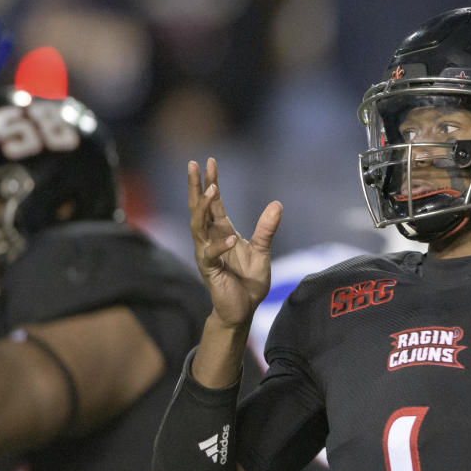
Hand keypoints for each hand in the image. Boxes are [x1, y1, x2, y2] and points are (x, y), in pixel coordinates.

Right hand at [188, 158, 281, 327]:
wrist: (243, 309)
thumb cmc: (249, 280)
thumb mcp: (262, 250)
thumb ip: (266, 228)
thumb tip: (277, 204)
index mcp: (221, 231)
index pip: (213, 203)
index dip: (210, 182)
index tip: (209, 161)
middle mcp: (210, 239)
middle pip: (198, 208)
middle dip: (195, 186)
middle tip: (193, 165)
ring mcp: (207, 254)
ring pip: (197, 227)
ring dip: (203, 208)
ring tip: (211, 190)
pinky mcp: (209, 271)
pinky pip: (210, 255)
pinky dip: (219, 247)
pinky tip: (229, 239)